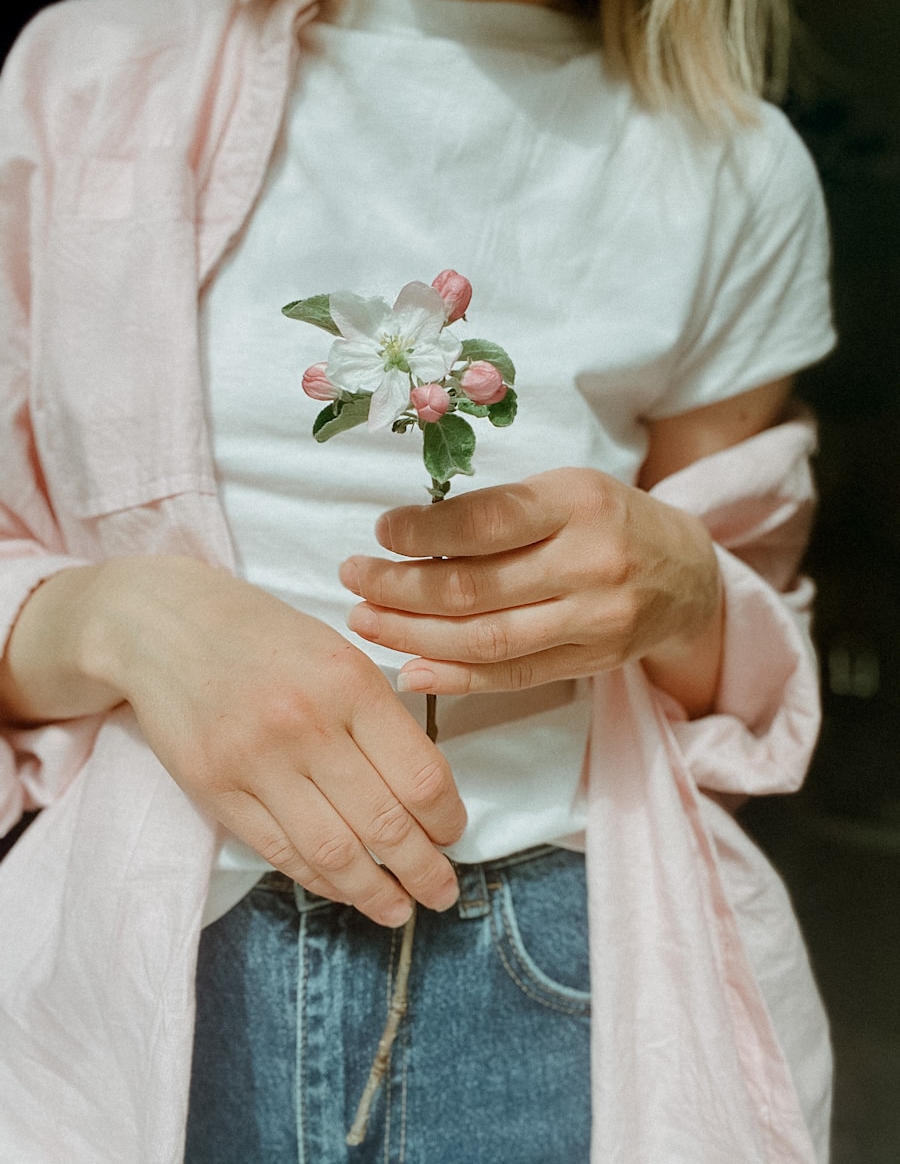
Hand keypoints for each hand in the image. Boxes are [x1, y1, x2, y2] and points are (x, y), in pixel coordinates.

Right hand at [6, 556, 464, 924]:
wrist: (163, 623)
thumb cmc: (265, 635)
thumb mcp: (338, 652)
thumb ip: (381, 715)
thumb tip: (427, 792)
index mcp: (350, 683)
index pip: (420, 776)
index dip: (448, 820)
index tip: (454, 834)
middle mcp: (306, 724)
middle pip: (384, 824)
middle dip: (424, 870)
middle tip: (443, 892)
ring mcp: (255, 761)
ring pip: (333, 852)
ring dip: (374, 893)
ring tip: (399, 909)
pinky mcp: (214, 789)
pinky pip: (280, 853)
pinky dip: (320, 880)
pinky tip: (345, 889)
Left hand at [340, 468, 722, 712]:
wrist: (688, 574)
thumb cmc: (606, 520)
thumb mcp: (563, 490)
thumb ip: (499, 513)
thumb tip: (409, 541)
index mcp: (577, 503)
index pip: (487, 521)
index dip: (424, 531)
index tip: (381, 533)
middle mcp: (591, 563)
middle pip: (478, 587)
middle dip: (402, 588)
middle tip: (353, 581)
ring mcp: (595, 620)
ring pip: (489, 638)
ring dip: (415, 636)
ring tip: (367, 623)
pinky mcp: (594, 662)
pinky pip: (515, 676)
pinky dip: (457, 679)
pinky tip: (410, 671)